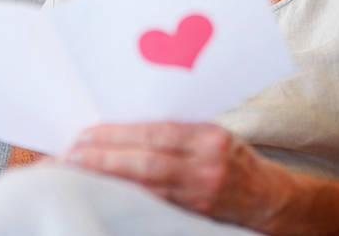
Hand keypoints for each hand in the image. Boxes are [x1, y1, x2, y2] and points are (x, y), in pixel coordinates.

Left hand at [52, 121, 290, 228]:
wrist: (268, 196)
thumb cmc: (234, 156)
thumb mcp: (213, 130)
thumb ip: (178, 127)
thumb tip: (126, 123)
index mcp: (209, 136)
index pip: (156, 133)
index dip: (118, 136)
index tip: (85, 135)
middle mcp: (205, 164)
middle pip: (145, 162)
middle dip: (103, 159)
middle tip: (70, 155)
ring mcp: (200, 193)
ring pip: (144, 188)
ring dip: (106, 179)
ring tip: (77, 172)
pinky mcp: (195, 215)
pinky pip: (152, 206)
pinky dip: (124, 197)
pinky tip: (103, 191)